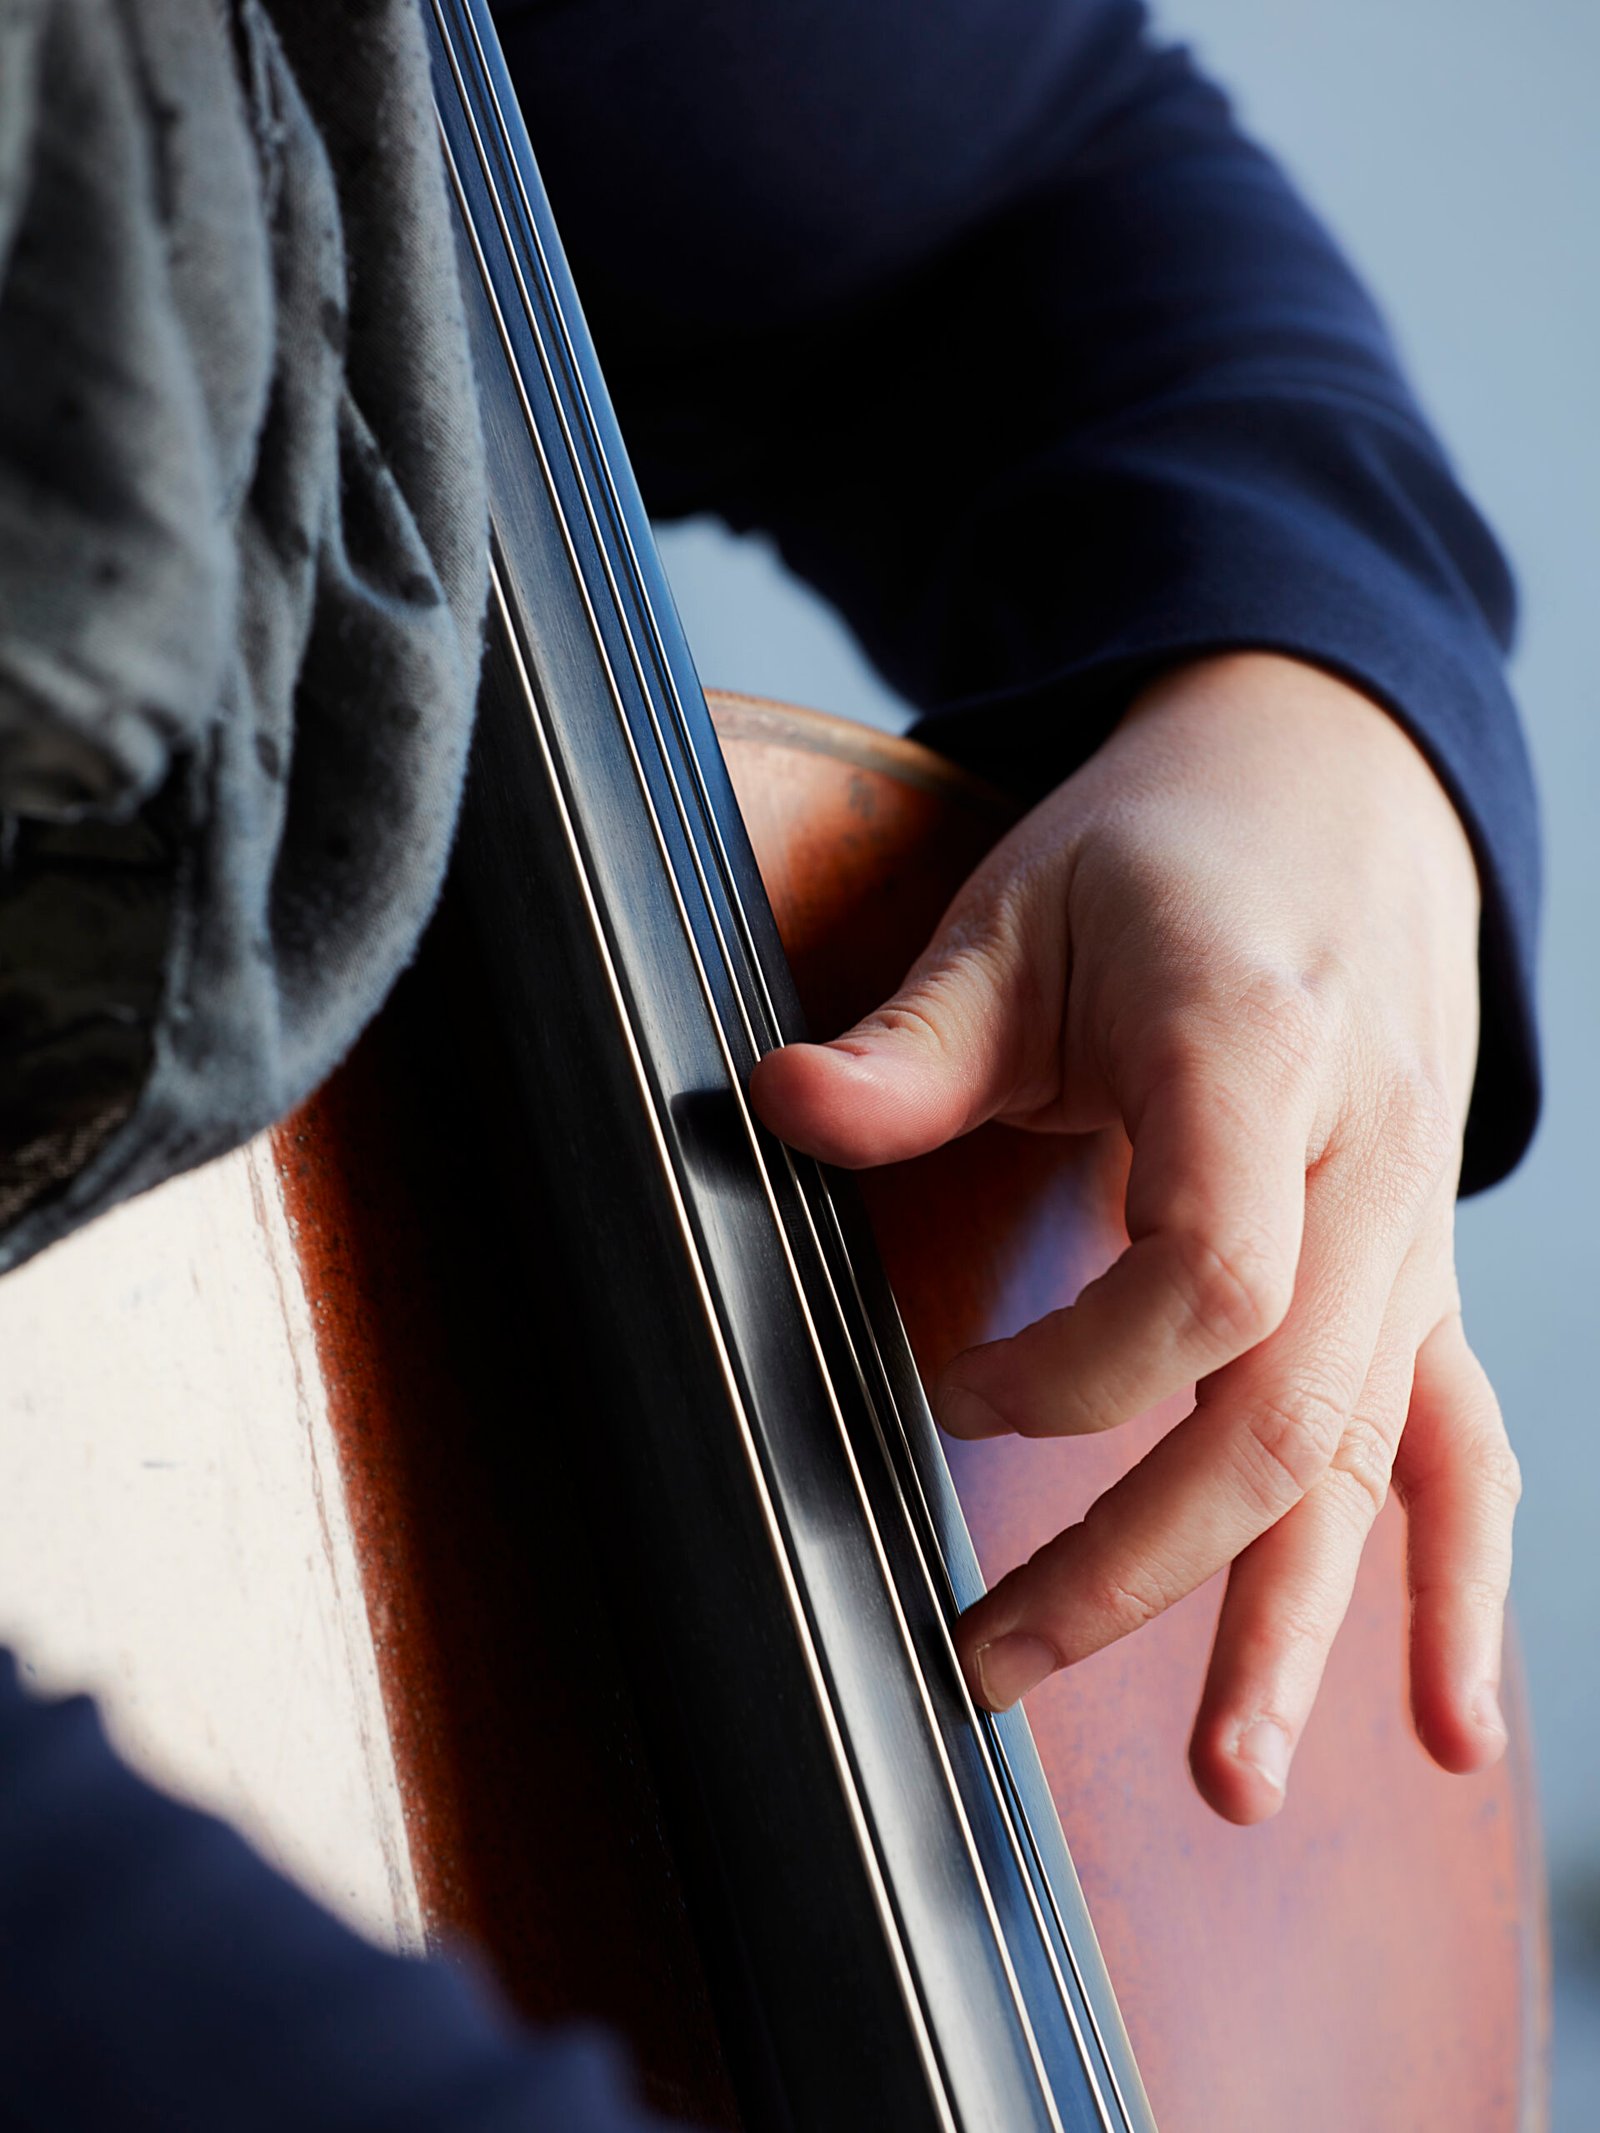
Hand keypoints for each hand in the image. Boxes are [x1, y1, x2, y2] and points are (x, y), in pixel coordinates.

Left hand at [750, 651, 1518, 1824]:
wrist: (1339, 798)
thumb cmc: (1170, 854)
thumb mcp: (1025, 908)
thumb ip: (917, 1038)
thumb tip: (776, 1108)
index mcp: (1258, 1058)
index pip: (1209, 1278)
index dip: (1073, 1374)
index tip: (944, 1391)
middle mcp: (1363, 1164)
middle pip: (1280, 1415)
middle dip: (1135, 1564)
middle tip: (987, 1659)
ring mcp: (1405, 1235)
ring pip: (1371, 1463)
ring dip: (1294, 1629)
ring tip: (1226, 1788)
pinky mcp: (1413, 1276)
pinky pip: (1455, 1445)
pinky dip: (1451, 1589)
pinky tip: (1444, 1726)